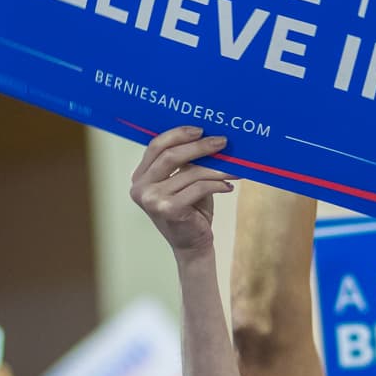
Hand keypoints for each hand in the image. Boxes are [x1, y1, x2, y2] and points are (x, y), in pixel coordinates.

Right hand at [130, 126, 232, 256]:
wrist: (193, 245)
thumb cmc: (191, 211)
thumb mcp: (184, 182)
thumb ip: (185, 162)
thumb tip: (206, 135)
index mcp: (140, 177)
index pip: (156, 146)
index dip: (178, 134)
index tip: (201, 130)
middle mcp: (140, 187)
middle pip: (170, 156)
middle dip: (199, 146)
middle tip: (223, 142)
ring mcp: (152, 199)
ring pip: (189, 173)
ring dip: (216, 168)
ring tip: (235, 168)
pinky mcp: (167, 209)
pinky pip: (198, 188)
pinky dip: (217, 184)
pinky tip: (229, 186)